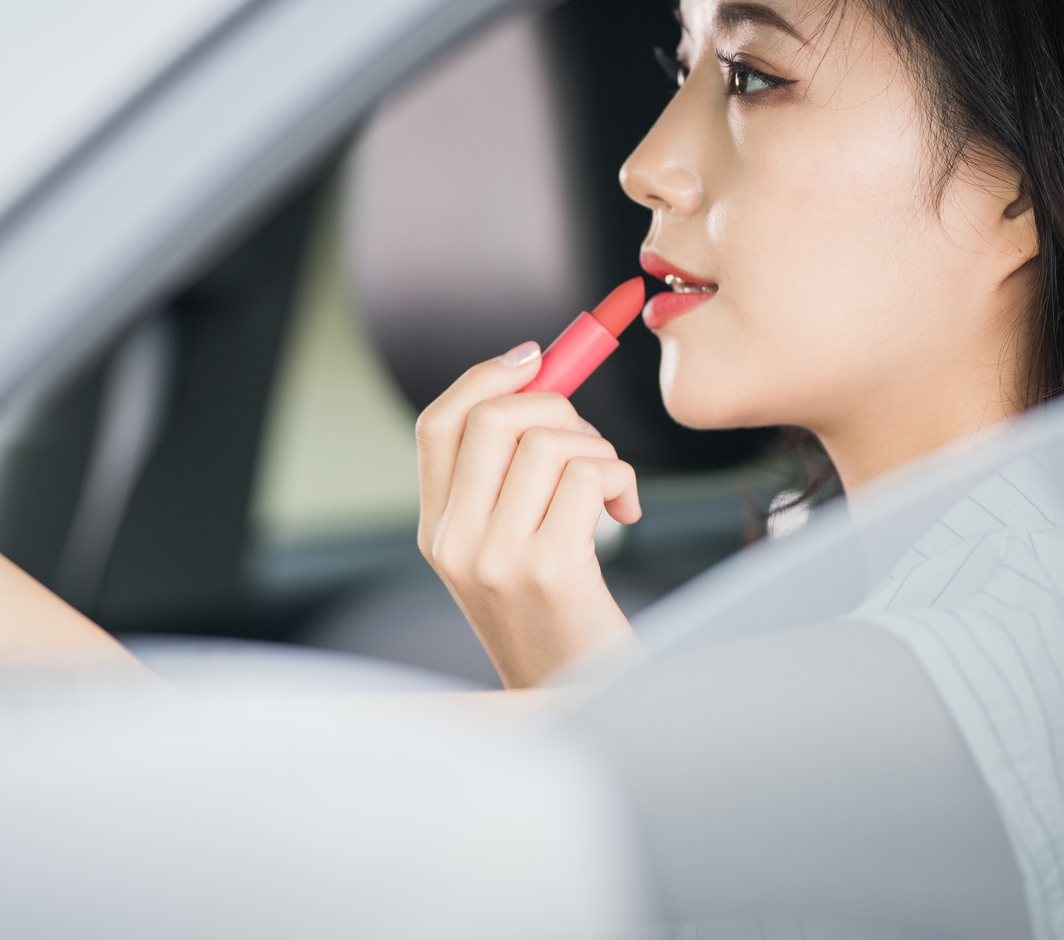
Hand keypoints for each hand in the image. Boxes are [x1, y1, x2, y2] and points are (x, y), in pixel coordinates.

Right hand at [416, 342, 640, 687]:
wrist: (583, 705)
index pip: (438, 423)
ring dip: (601, 450)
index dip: (487, 375)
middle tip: (589, 443)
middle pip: (493, 417)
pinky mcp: (549, 570)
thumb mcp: (511, 550)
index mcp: (437, 532)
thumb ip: (510, 477)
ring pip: (549, 442)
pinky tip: (626, 513)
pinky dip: (622, 479)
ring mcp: (496, 559)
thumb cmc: (563, 620)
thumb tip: (540, 373)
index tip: (536, 358)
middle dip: (558, 406)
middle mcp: (454, 543)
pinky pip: (590, 474)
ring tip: (611, 490)